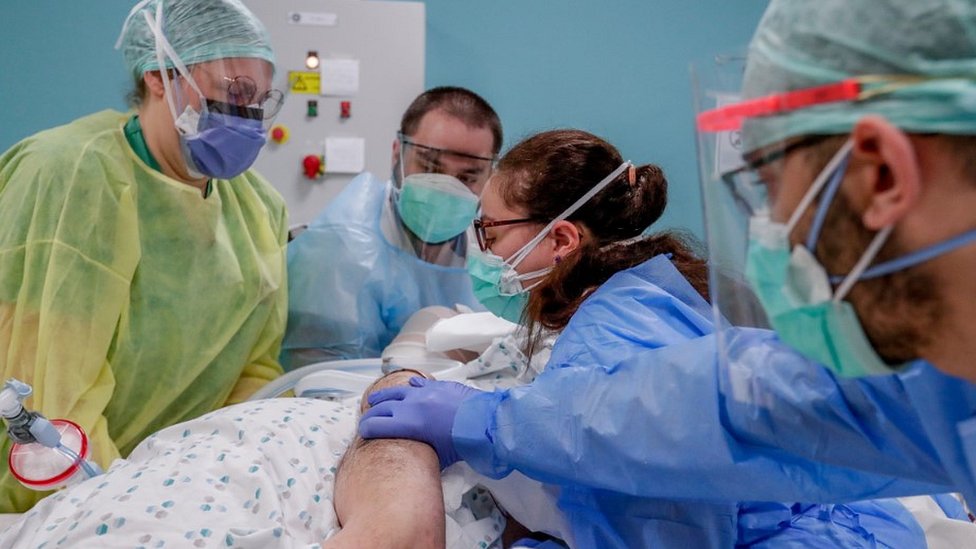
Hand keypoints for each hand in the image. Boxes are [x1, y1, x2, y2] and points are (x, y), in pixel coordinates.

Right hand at [359, 377, 483, 468]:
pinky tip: (408, 387)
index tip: (362, 432)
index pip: (376, 425)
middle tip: (365, 420)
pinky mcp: (438, 385)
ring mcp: (425, 392)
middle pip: (382, 407)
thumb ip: (422, 453)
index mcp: (409, 424)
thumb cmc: (463, 444)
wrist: (487, 423)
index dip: (366, 429)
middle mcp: (412, 404)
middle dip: (370, 414)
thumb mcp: (438, 456)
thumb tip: (417, 457)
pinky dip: (410, 387)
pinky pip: (419, 384)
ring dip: (383, 396)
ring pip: (396, 391)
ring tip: (374, 399)